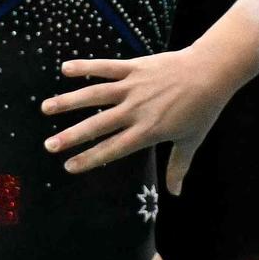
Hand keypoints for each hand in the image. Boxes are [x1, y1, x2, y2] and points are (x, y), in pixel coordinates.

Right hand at [41, 44, 240, 190]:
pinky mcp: (135, 67)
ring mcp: (134, 87)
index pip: (113, 149)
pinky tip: (65, 68)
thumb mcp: (191, 141)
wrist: (212, 72)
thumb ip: (178, 167)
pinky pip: (106, 67)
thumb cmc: (203, 109)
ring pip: (95, 95)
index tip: (69, 166)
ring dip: (69, 101)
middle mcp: (136, 110)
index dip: (90, 158)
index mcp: (148, 131)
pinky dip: (86, 66)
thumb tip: (175, 194)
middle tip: (49, 145)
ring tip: (46, 108)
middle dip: (71, 136)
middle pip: (98, 126)